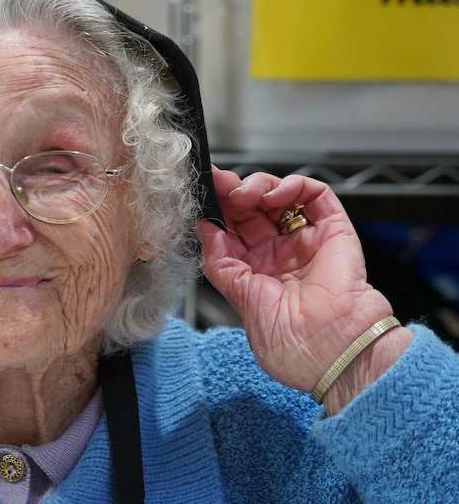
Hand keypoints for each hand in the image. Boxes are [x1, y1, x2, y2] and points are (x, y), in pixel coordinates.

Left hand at [197, 167, 410, 410]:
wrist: (330, 350)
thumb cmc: (291, 341)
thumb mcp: (238, 296)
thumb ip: (219, 259)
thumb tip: (202, 228)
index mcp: (257, 270)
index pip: (234, 228)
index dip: (218, 209)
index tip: (202, 194)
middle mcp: (280, 252)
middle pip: (253, 208)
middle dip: (232, 191)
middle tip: (218, 184)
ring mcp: (306, 239)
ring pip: (280, 196)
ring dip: (258, 186)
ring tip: (243, 195)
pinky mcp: (333, 229)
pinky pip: (315, 195)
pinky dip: (293, 185)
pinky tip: (274, 196)